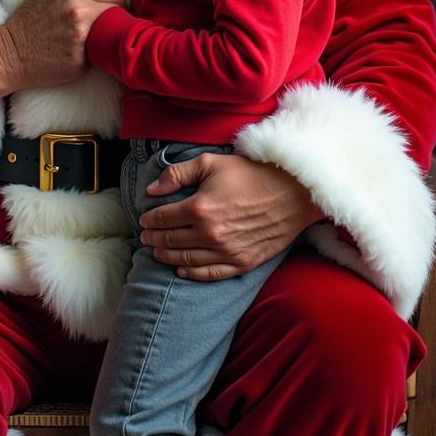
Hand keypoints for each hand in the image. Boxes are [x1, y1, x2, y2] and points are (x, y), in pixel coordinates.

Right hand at [0, 0, 124, 99]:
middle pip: (119, 13)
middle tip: (103, 24)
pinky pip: (100, 54)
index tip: (108, 9)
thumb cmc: (30, 18)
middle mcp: (79, 13)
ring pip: (114, 33)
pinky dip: (95, 53)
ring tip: (96, 37)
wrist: (10, 53)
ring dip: (109, 35)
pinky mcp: (80, 61)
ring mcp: (81, 39)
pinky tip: (83, 52)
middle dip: (115, 17)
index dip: (115, 2)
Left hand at [139, 153, 321, 279]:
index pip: (163, 218)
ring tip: (157, 252)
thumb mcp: (211, 162)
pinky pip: (210, 273)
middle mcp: (210, 234)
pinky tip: (181, 269)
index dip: (149, 220)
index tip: (143, 220)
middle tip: (144, 237)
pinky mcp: (243, 262)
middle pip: (171, 240)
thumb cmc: (251, 173)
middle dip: (154, 239)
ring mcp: (227, 251)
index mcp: (199, 208)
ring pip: (186, 259)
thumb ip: (177, 174)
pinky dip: (192, 273)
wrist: (293, 192)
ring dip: (167, 256)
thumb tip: (152, 190)